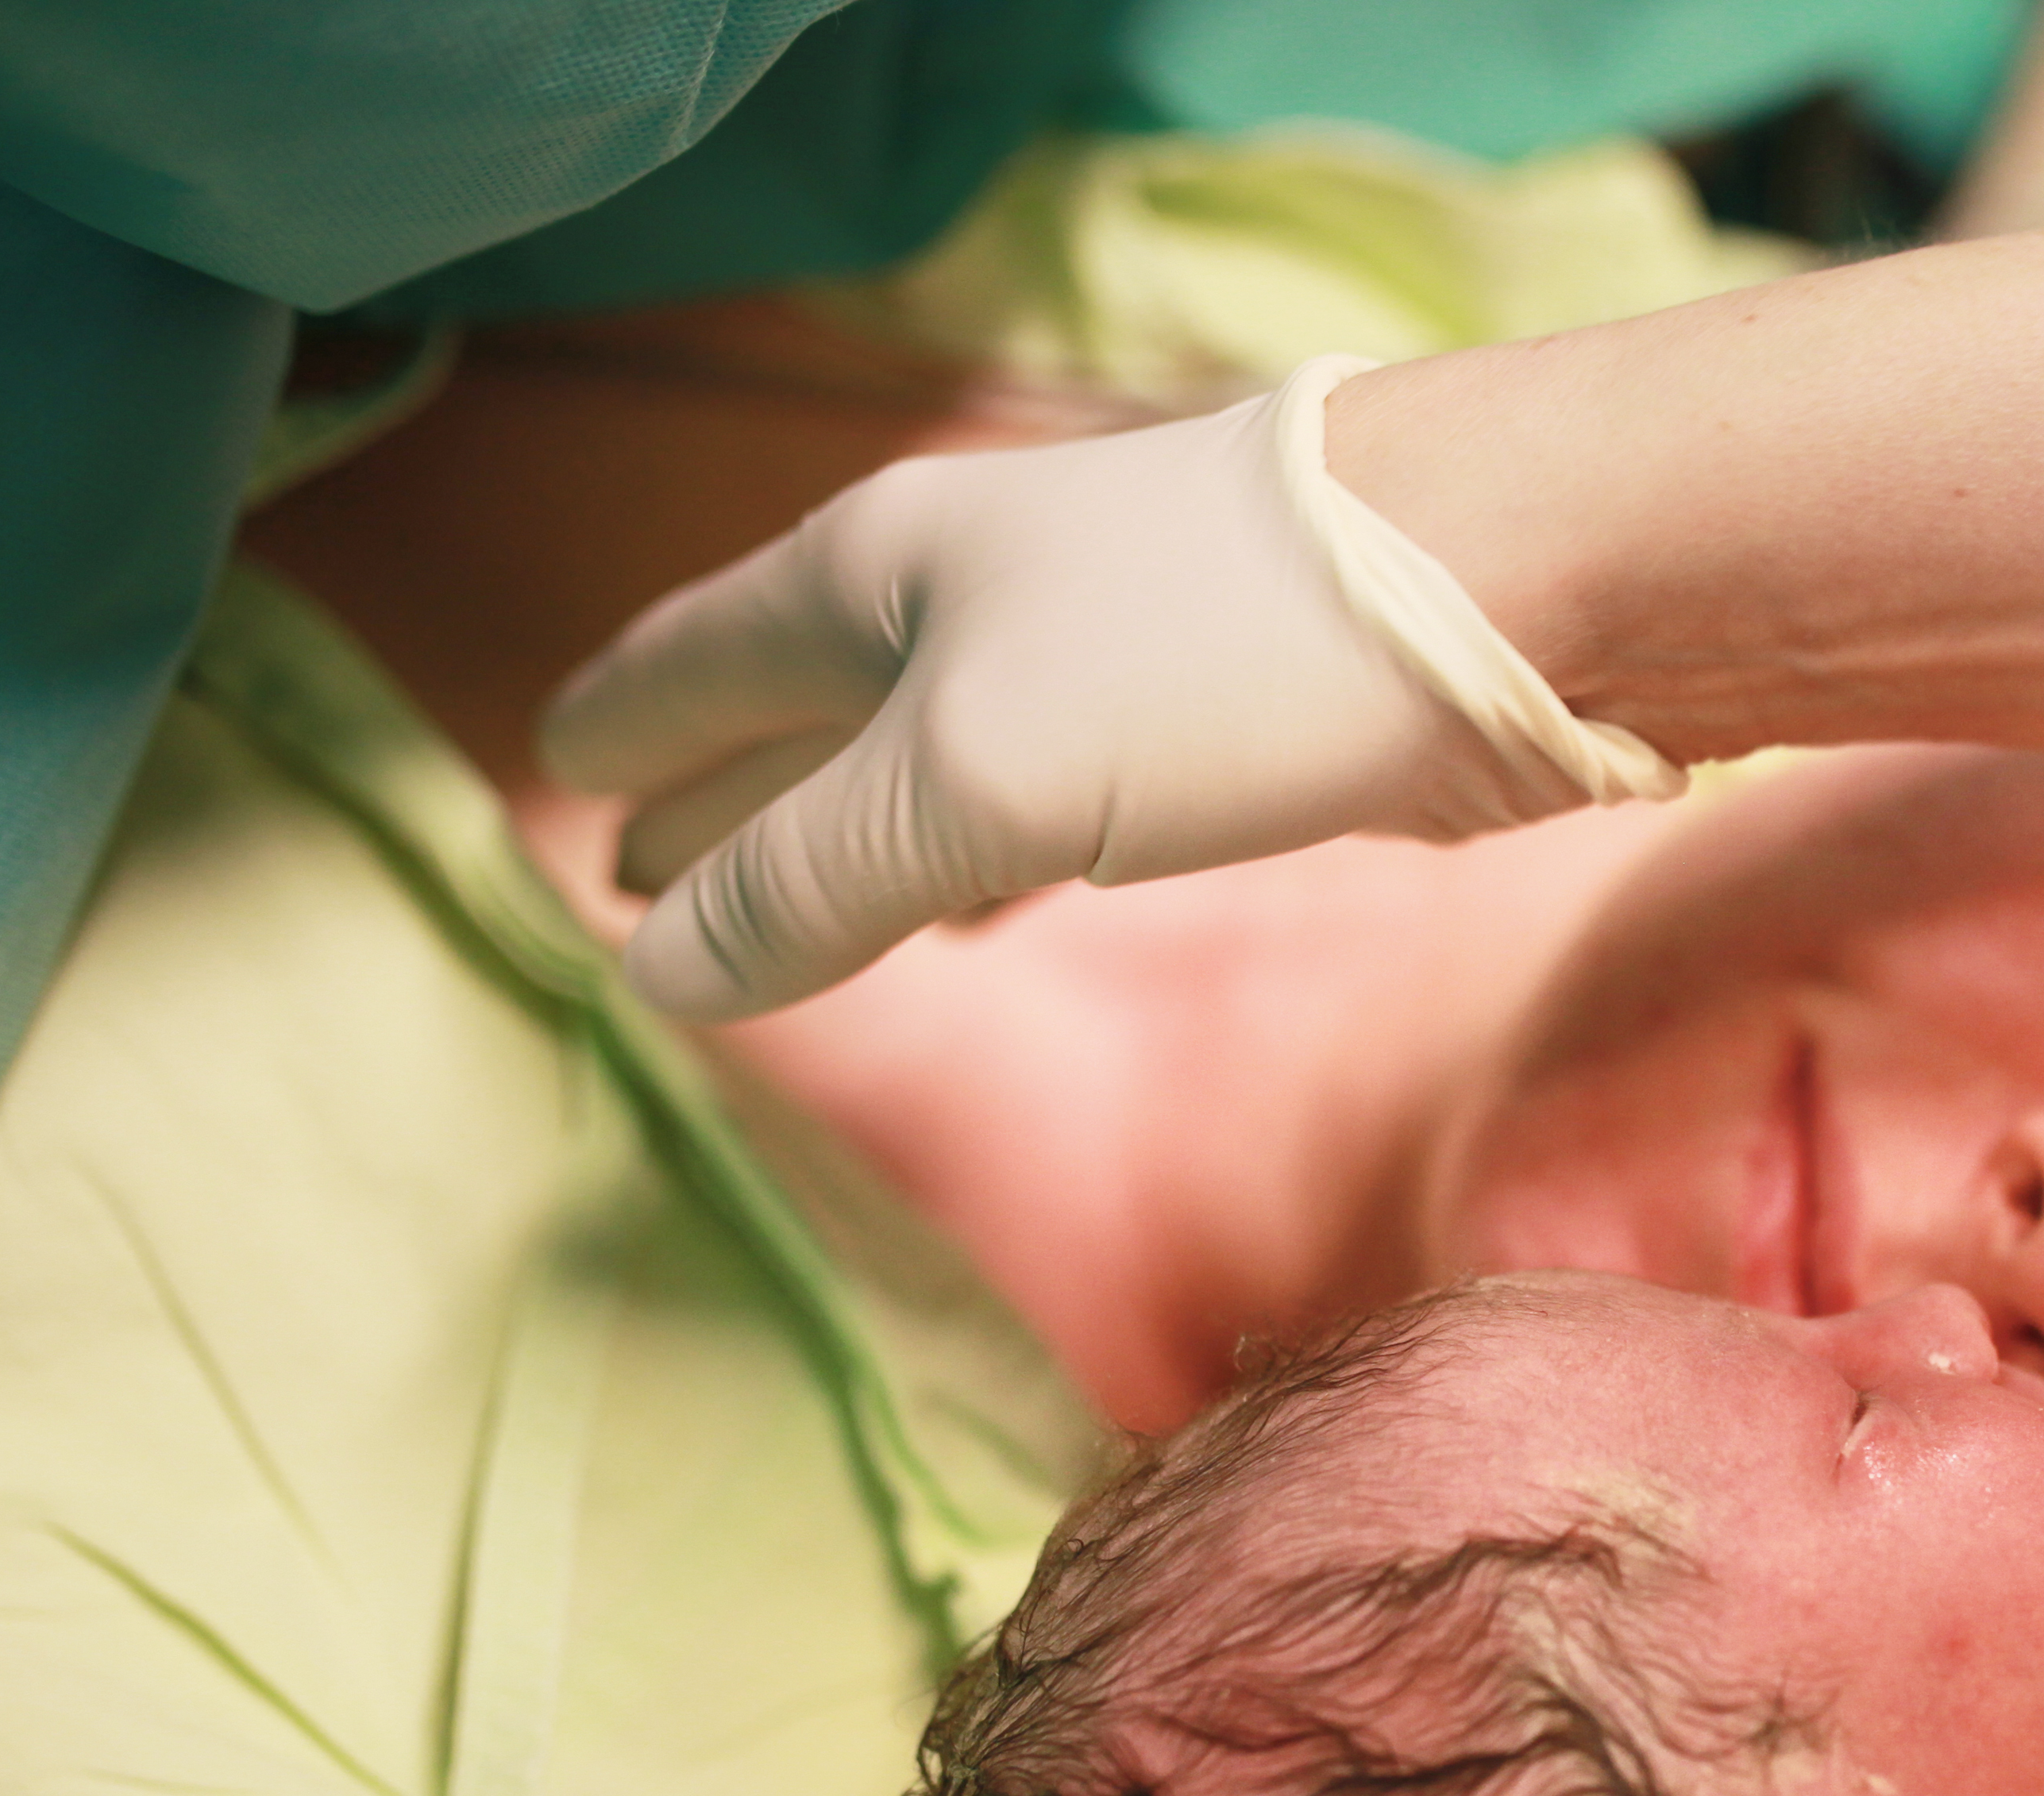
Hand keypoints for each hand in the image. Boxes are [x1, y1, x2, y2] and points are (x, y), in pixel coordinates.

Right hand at [542, 357, 1678, 1018]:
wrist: (1485, 589)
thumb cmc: (1211, 659)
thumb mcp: (971, 782)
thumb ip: (808, 878)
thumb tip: (657, 971)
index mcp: (872, 576)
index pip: (695, 660)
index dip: (623, 731)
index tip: (558, 775)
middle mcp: (964, 592)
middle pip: (797, 702)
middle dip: (720, 796)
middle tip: (637, 875)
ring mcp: (1087, 645)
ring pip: (921, 747)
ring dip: (848, 829)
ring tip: (790, 913)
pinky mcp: (1201, 713)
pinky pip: (1038, 789)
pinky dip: (975, 848)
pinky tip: (989, 903)